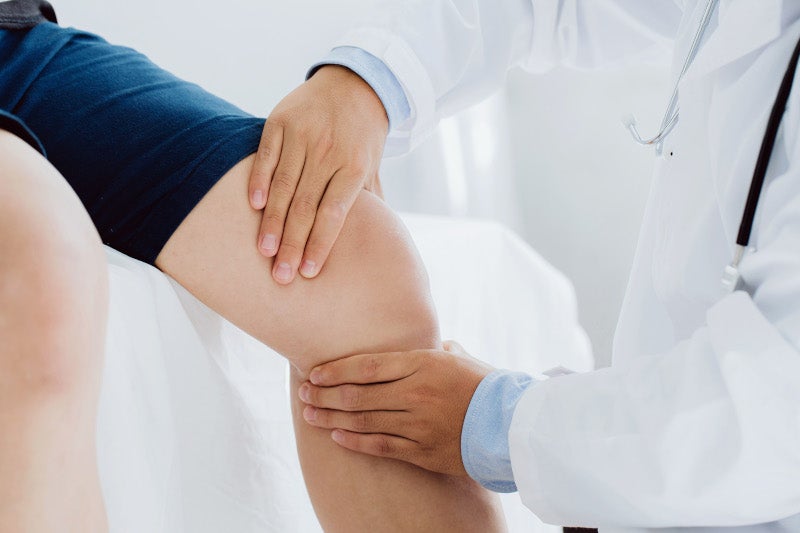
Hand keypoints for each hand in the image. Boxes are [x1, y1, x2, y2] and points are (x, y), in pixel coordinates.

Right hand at [249, 65, 387, 283]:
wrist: (355, 83)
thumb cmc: (364, 135)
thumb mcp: (373, 165)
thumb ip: (370, 200)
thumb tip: (377, 241)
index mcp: (354, 167)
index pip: (334, 214)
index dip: (320, 244)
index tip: (307, 272)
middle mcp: (329, 152)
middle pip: (306, 207)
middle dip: (291, 244)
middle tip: (280, 275)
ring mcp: (304, 136)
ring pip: (284, 186)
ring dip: (271, 221)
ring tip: (263, 251)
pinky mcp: (281, 121)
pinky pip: (267, 155)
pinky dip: (258, 180)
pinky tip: (253, 206)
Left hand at [298, 341, 492, 475]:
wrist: (512, 424)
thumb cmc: (486, 385)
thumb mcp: (458, 357)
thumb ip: (432, 350)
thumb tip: (425, 341)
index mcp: (423, 364)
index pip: (368, 366)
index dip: (336, 370)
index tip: (314, 373)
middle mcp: (415, 394)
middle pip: (357, 395)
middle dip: (324, 395)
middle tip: (303, 395)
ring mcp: (418, 425)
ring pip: (363, 421)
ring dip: (331, 418)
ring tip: (309, 416)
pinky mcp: (422, 451)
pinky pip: (380, 446)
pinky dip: (355, 442)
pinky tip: (336, 437)